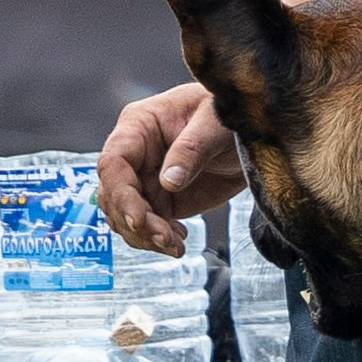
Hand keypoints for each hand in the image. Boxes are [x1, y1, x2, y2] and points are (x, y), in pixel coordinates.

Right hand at [96, 81, 241, 259]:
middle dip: (135, 222)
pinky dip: (157, 240)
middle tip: (165, 239)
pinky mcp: (161, 200)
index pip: (113, 162)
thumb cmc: (227, 116)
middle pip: (114, 195)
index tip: (138, 220)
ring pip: (125, 215)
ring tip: (174, 245)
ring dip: (144, 237)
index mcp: (138, 126)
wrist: (249, 135)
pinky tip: (178, 242)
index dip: (120, 194)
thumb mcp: (215, 124)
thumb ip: (192, 148)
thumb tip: (169, 181)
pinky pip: (146, 226)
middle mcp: (135, 155)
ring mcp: (145, 179)